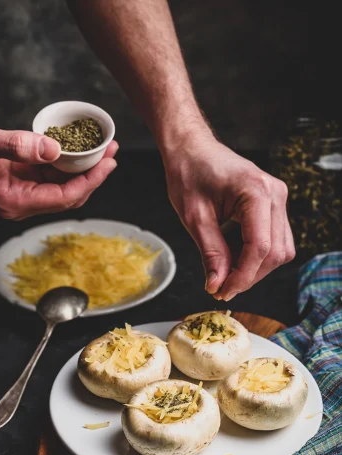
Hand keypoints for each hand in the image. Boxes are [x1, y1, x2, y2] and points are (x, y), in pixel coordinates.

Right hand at [0, 120, 117, 219]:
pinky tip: (75, 150)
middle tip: (112, 153)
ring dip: (82, 169)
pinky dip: (64, 164)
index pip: (66, 197)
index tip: (110, 163)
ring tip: (101, 149)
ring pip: (61, 186)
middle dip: (93, 175)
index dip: (91, 181)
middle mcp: (21, 203)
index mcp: (15, 202)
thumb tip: (54, 149)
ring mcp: (20, 194)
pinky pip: (49, 177)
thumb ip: (16, 146)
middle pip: (69, 195)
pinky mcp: (18, 182)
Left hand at [163, 129, 294, 300]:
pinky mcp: (273, 203)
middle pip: (275, 252)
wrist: (192, 149)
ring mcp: (278, 198)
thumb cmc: (189, 174)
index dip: (242, 276)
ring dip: (255, 268)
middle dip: (249, 276)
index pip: (260, 248)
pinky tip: (234, 259)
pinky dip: (257, 255)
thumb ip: (211, 253)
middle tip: (220, 288)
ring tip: (226, 276)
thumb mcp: (194, 218)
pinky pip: (275, 239)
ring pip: (280, 249)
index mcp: (256, 192)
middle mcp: (275, 194)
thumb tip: (218, 285)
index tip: (222, 291)